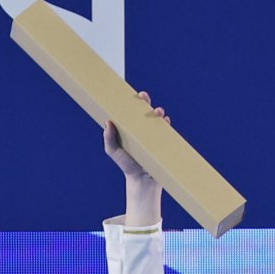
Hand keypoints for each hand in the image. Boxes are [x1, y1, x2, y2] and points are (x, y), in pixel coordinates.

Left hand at [103, 98, 168, 221]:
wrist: (142, 180)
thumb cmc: (126, 164)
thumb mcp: (113, 151)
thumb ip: (109, 138)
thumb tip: (108, 122)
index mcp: (129, 128)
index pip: (130, 111)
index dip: (130, 101)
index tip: (129, 93)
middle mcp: (142, 128)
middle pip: (144, 110)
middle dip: (145, 101)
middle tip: (143, 97)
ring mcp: (154, 134)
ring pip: (157, 118)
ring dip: (158, 111)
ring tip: (156, 112)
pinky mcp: (164, 141)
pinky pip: (167, 129)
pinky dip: (167, 124)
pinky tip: (165, 121)